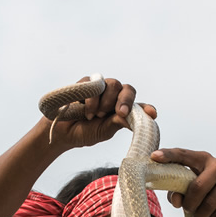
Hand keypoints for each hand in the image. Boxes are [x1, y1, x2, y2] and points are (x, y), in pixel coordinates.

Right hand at [43, 77, 157, 149]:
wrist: (63, 133)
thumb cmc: (85, 132)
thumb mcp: (105, 130)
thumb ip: (119, 122)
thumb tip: (133, 118)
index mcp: (122, 108)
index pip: (139, 105)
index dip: (146, 107)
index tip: (152, 114)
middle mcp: (114, 96)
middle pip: (127, 89)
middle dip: (126, 101)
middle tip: (120, 113)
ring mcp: (100, 88)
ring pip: (113, 84)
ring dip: (107, 101)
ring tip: (96, 115)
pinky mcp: (86, 83)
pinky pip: (95, 84)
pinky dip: (92, 99)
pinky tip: (87, 112)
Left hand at [151, 148, 215, 216]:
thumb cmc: (208, 193)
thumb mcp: (191, 190)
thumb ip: (178, 192)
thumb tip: (176, 201)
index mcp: (203, 158)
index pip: (183, 154)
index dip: (169, 155)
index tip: (154, 157)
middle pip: (198, 186)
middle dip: (189, 203)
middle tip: (186, 211)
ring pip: (210, 202)